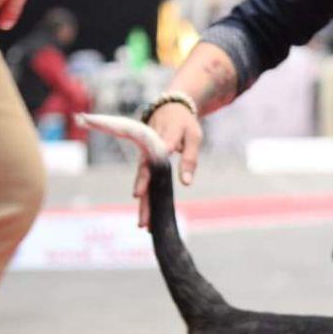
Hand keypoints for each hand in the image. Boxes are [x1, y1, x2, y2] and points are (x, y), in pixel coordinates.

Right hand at [133, 102, 202, 227]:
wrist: (170, 108)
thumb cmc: (184, 124)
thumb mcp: (194, 137)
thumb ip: (190, 159)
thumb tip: (186, 183)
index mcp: (160, 142)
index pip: (152, 164)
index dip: (145, 179)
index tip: (138, 195)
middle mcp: (148, 152)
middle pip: (144, 179)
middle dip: (143, 202)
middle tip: (143, 223)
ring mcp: (145, 158)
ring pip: (143, 183)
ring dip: (144, 205)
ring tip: (143, 225)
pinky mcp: (146, 163)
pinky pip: (145, 181)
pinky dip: (146, 198)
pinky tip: (148, 215)